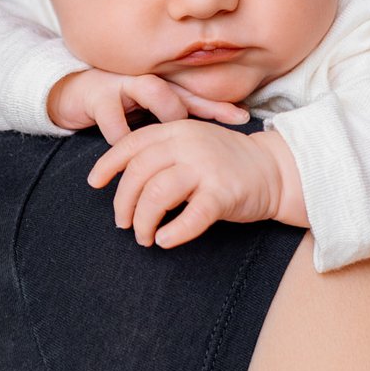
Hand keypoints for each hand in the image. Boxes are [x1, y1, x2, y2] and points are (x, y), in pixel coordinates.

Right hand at [47, 69, 248, 142]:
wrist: (71, 93)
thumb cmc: (115, 106)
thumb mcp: (144, 114)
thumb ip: (170, 123)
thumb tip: (205, 144)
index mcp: (160, 87)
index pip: (196, 96)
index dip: (220, 107)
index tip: (244, 118)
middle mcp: (146, 80)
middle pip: (181, 89)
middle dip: (194, 111)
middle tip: (196, 138)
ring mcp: (123, 84)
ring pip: (155, 91)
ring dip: (165, 115)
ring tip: (166, 142)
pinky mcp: (99, 97)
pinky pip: (116, 121)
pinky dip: (123, 139)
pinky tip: (127, 155)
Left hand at [86, 119, 306, 248]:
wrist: (274, 170)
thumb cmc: (225, 162)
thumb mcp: (191, 143)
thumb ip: (161, 152)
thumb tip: (121, 178)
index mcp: (176, 130)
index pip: (132, 144)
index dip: (108, 164)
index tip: (94, 183)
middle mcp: (188, 144)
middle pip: (138, 173)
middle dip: (123, 202)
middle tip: (122, 223)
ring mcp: (205, 167)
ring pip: (157, 195)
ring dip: (143, 221)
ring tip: (143, 236)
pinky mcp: (223, 193)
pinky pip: (190, 217)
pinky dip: (173, 233)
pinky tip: (165, 240)